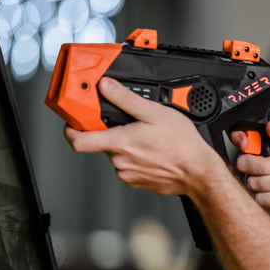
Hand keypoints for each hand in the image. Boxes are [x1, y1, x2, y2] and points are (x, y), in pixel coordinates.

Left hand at [64, 77, 222, 195]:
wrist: (198, 172)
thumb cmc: (182, 145)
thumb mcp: (155, 112)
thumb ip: (125, 99)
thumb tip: (106, 87)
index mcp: (119, 142)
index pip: (77, 140)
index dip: (71, 129)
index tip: (74, 122)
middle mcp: (120, 161)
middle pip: (102, 143)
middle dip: (114, 133)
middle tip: (133, 125)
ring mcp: (128, 174)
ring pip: (118, 155)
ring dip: (128, 146)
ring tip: (149, 140)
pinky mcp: (138, 182)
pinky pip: (130, 167)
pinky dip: (137, 158)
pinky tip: (154, 152)